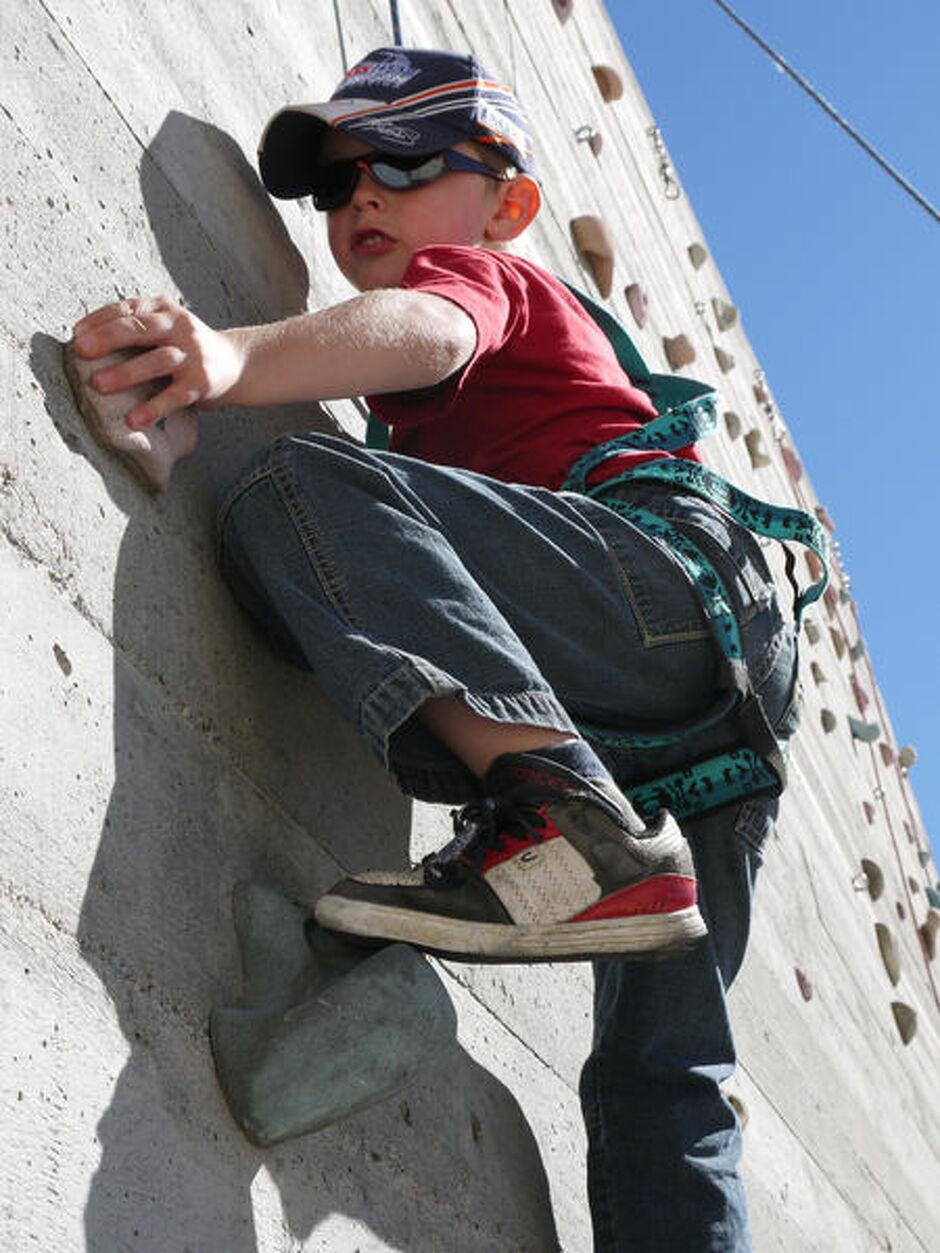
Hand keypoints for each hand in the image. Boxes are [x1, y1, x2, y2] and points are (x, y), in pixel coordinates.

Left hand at [71, 297, 241, 428]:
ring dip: (126, 373)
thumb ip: (136, 328)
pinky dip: (153, 408)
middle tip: (81, 351)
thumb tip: (84, 343)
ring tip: (99, 385)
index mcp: (165, 309)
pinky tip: (134, 419)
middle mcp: (180, 327)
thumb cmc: (187, 347)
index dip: (100, 319)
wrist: (236, 364)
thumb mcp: (165, 327)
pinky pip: (175, 396)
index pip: (128, 309)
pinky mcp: (201, 383)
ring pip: (157, 360)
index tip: (77, 333)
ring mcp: (193, 355)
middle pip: (141, 329)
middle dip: (108, 339)